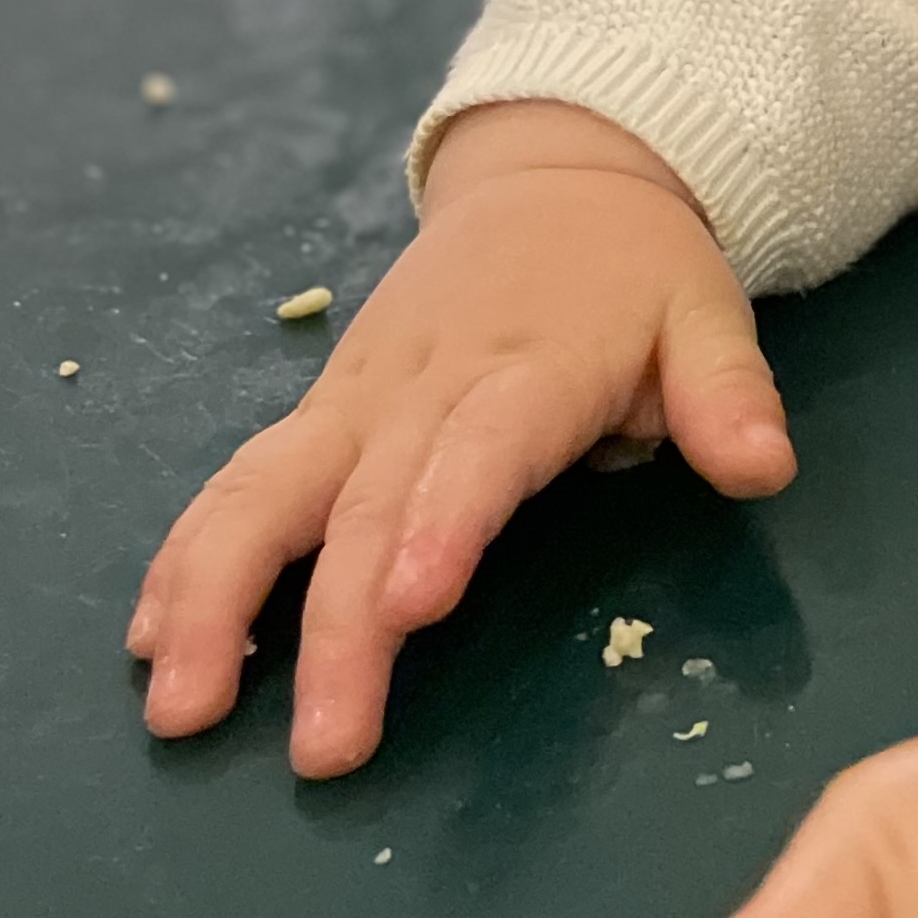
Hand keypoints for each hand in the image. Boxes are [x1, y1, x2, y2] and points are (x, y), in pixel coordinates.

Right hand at [129, 103, 792, 776]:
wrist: (557, 172)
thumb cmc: (640, 269)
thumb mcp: (708, 313)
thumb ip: (728, 395)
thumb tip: (764, 468)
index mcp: (530, 366)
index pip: (481, 450)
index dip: (443, 524)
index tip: (411, 607)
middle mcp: (427, 385)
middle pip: (368, 505)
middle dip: (334, 627)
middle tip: (324, 745)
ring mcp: (361, 399)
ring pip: (270, 490)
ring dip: (217, 595)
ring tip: (180, 703)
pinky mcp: (323, 410)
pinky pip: (243, 482)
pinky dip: (190, 556)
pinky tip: (153, 638)